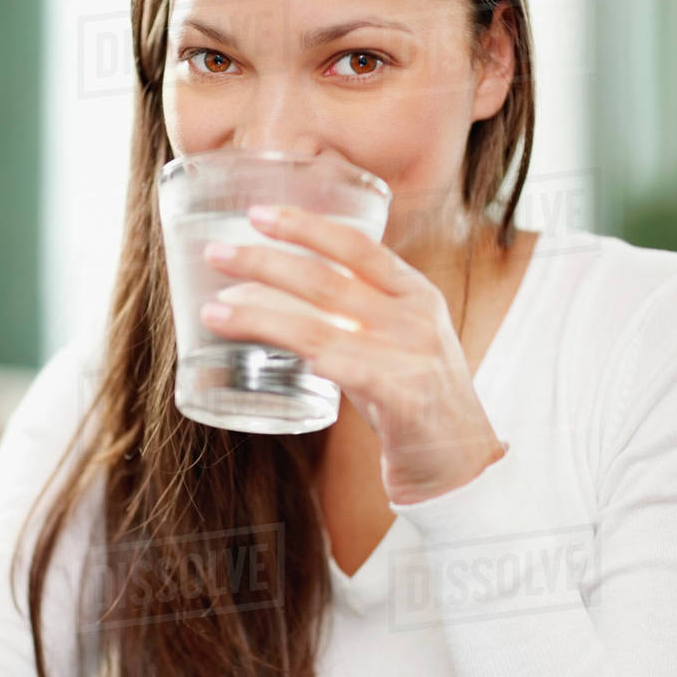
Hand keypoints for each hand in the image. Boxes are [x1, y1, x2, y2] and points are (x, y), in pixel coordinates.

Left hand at [199, 204, 506, 504]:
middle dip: (265, 263)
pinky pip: (344, 370)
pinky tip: (264, 353)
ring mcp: (411, 357)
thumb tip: (273, 293)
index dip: (305, 225)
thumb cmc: (417, 398)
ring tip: (214, 310)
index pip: (357, 245)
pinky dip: (303, 357)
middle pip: (327, 280)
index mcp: (416, 294)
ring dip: (260, 316)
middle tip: (216, 254)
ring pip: (320, 326)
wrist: (462, 463)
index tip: (257, 214)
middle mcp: (415, 318)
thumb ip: (354, 314)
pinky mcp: (404, 400)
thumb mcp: (396, 341)